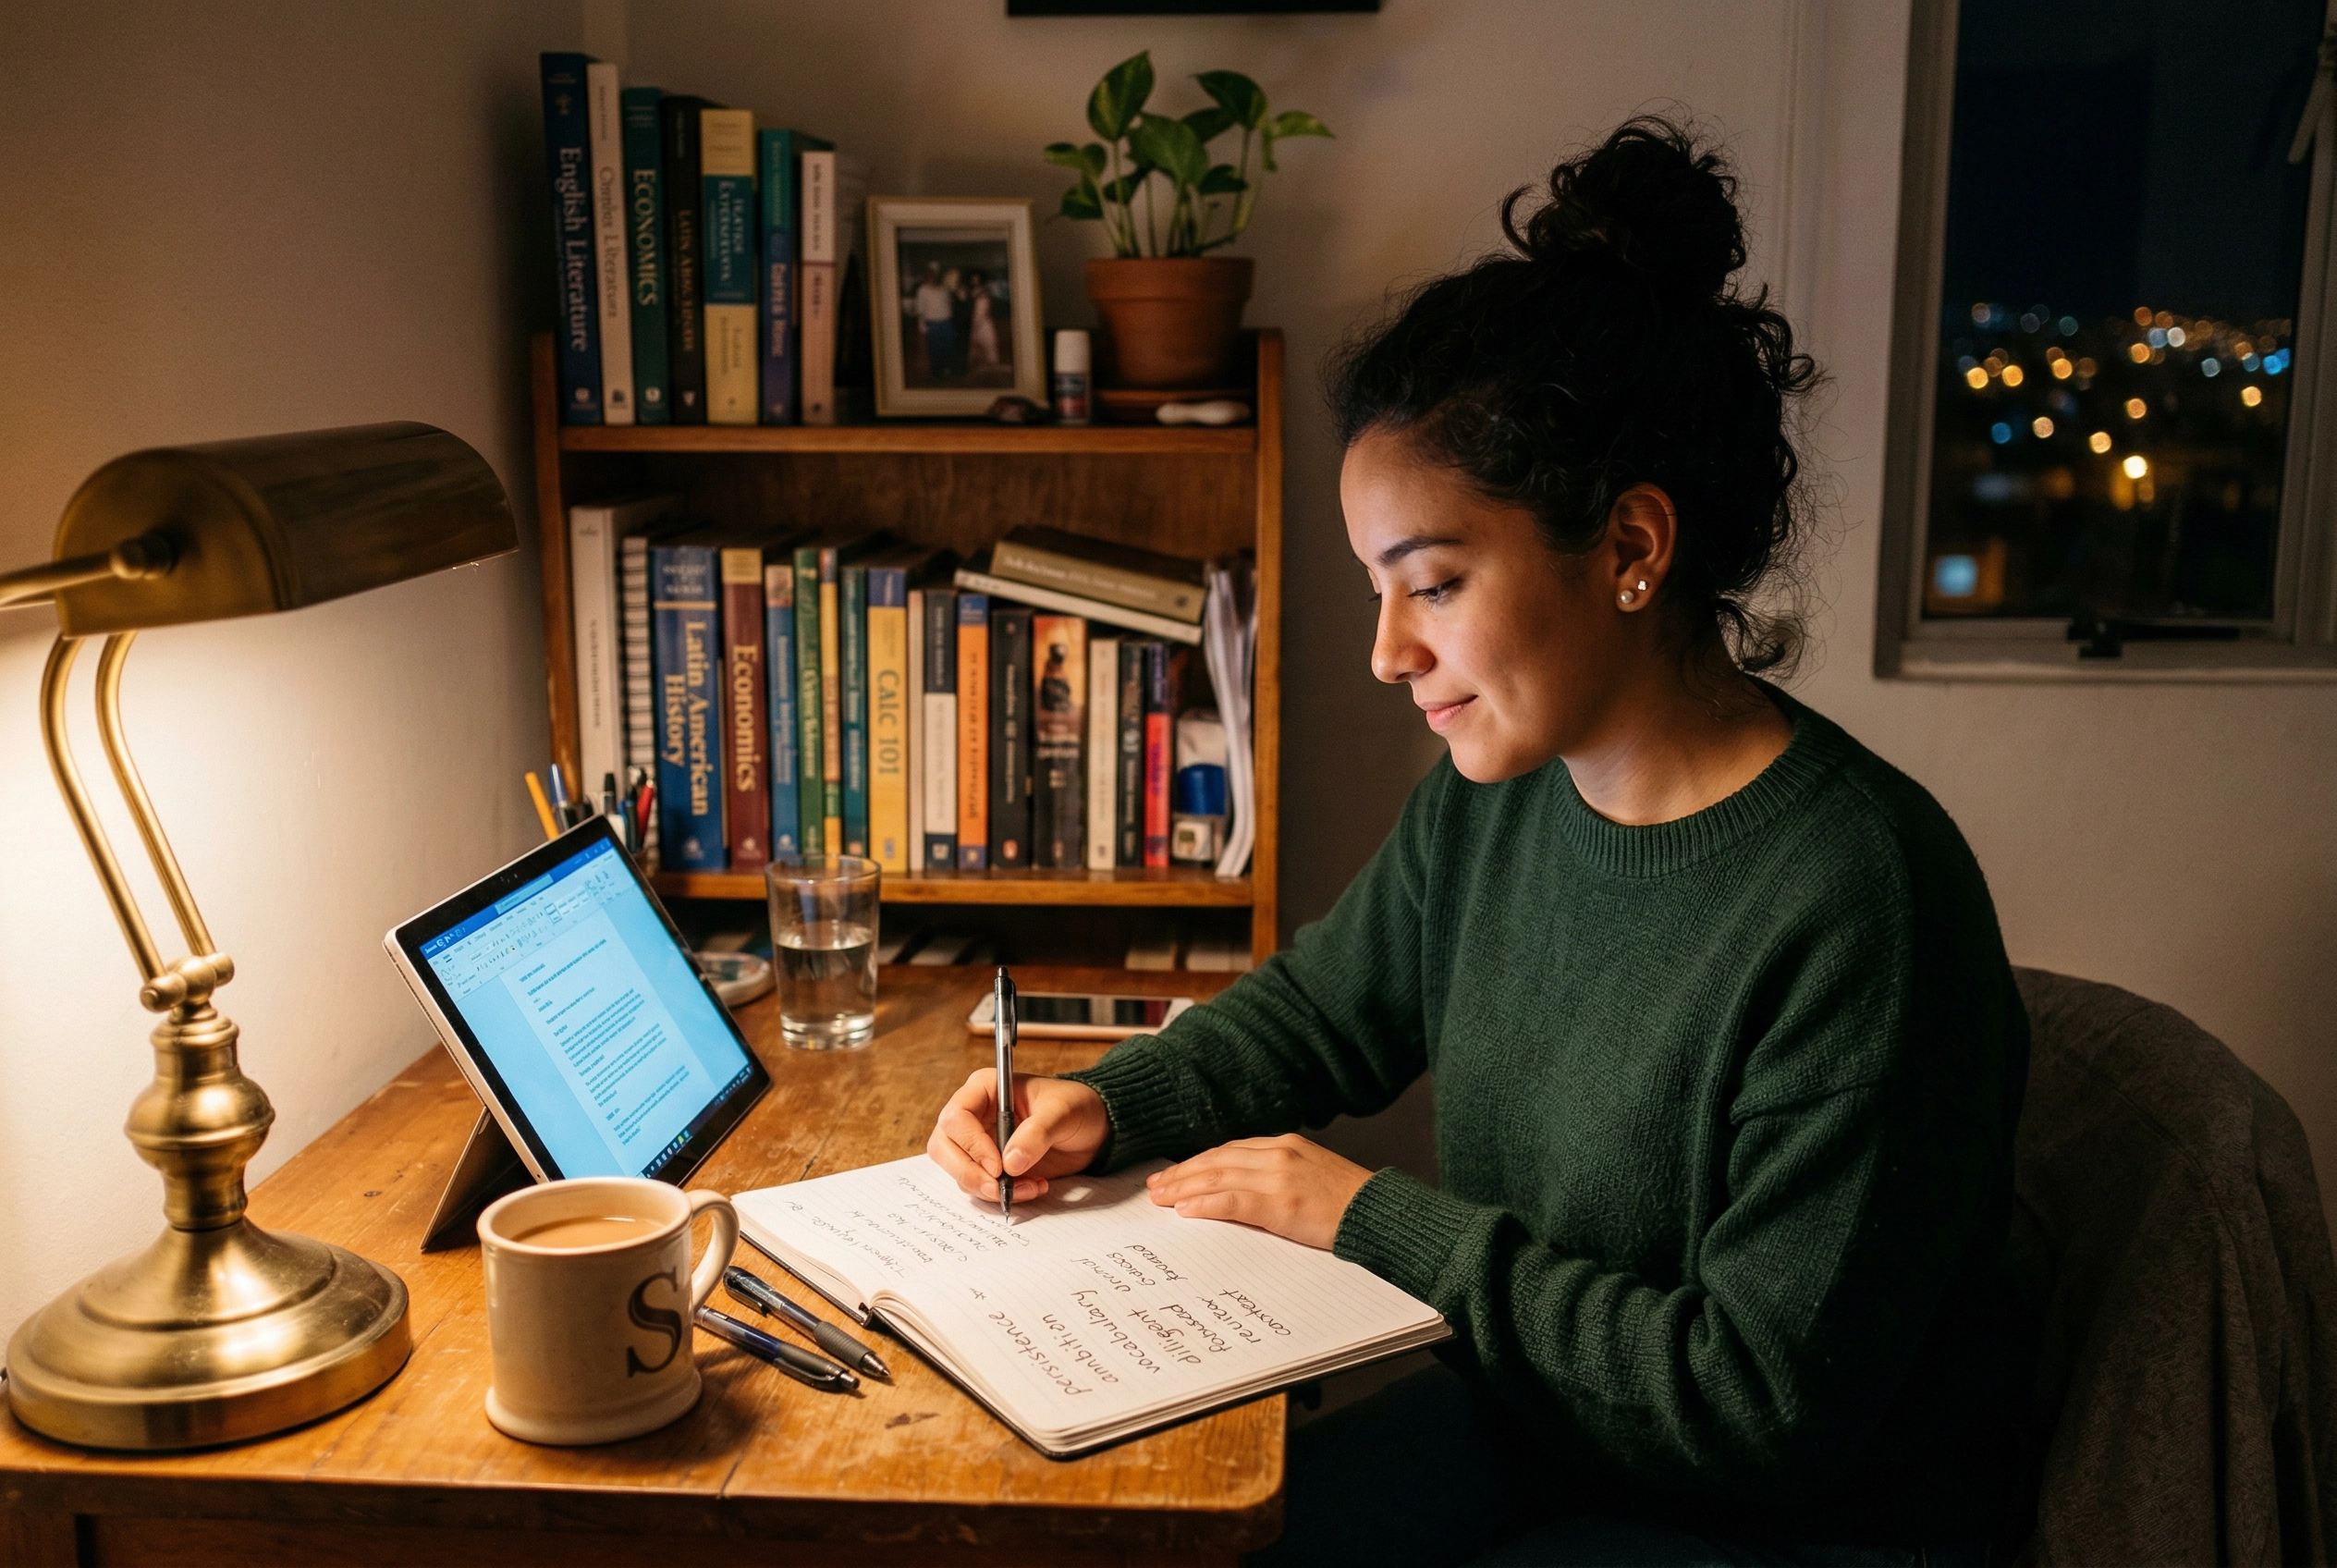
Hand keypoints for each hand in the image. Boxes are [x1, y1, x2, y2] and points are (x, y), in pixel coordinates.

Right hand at [928, 1071, 1109, 1203]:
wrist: (1094, 1129)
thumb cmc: (1076, 1106)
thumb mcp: (1062, 1113)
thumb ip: (1037, 1134)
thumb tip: (1011, 1164)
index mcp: (984, 1089)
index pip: (956, 1117)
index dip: (971, 1144)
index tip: (998, 1165)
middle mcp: (975, 1116)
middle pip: (944, 1147)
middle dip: (968, 1172)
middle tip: (998, 1188)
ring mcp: (979, 1143)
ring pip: (959, 1171)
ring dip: (988, 1188)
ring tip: (1030, 1187)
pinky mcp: (991, 1167)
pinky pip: (980, 1186)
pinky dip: (1002, 1194)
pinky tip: (1034, 1187)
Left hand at [1145, 1136, 1373, 1249]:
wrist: (1379, 1213)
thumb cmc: (1347, 1203)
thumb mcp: (1310, 1176)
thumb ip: (1276, 1177)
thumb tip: (1238, 1193)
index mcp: (1284, 1145)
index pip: (1229, 1150)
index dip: (1197, 1162)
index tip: (1175, 1174)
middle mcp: (1278, 1154)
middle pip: (1217, 1159)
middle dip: (1182, 1173)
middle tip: (1155, 1186)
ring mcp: (1279, 1176)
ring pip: (1218, 1176)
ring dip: (1184, 1188)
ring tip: (1161, 1198)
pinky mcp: (1282, 1203)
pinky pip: (1234, 1201)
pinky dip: (1206, 1204)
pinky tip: (1186, 1211)